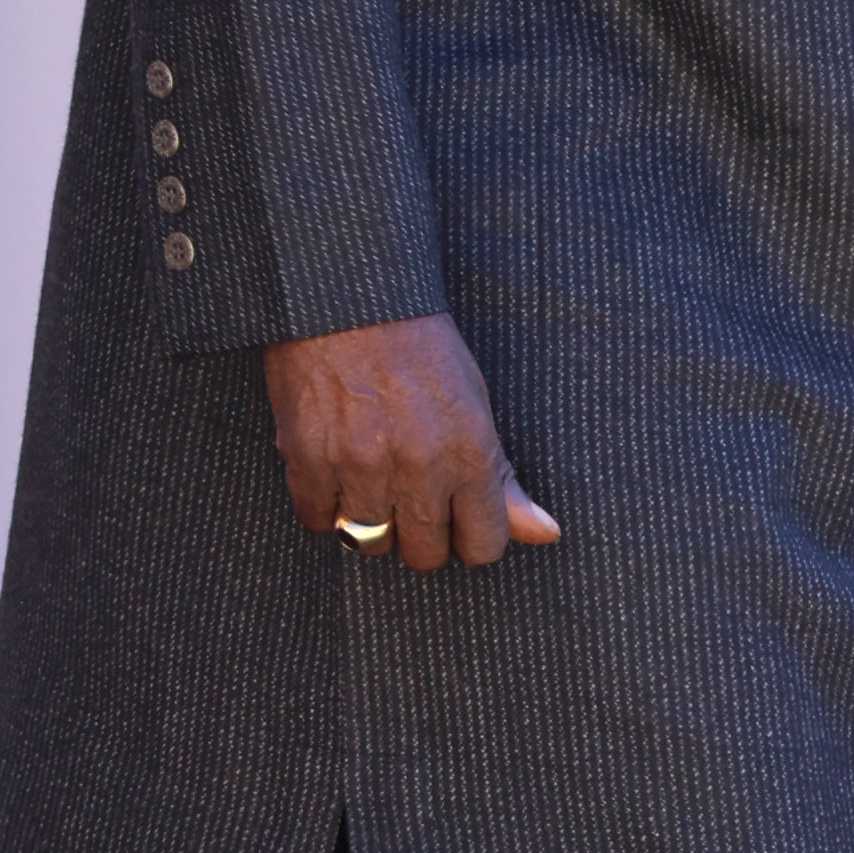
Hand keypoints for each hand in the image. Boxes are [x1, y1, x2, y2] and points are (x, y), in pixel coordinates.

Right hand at [264, 315, 559, 571]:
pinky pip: (317, 519)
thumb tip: (545, 533)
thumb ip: (504, 479)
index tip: (457, 521)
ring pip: (369, 543)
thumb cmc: (421, 348)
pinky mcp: (308, 458)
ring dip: (369, 521)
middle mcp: (420, 467)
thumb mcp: (477, 406)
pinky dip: (324, 504)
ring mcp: (361, 465)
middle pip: (425, 554)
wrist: (352, 297)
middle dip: (420, 535)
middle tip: (410, 497)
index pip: (482, 546)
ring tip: (370, 480)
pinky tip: (334, 471)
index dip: (470, 538)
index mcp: (470, 453)